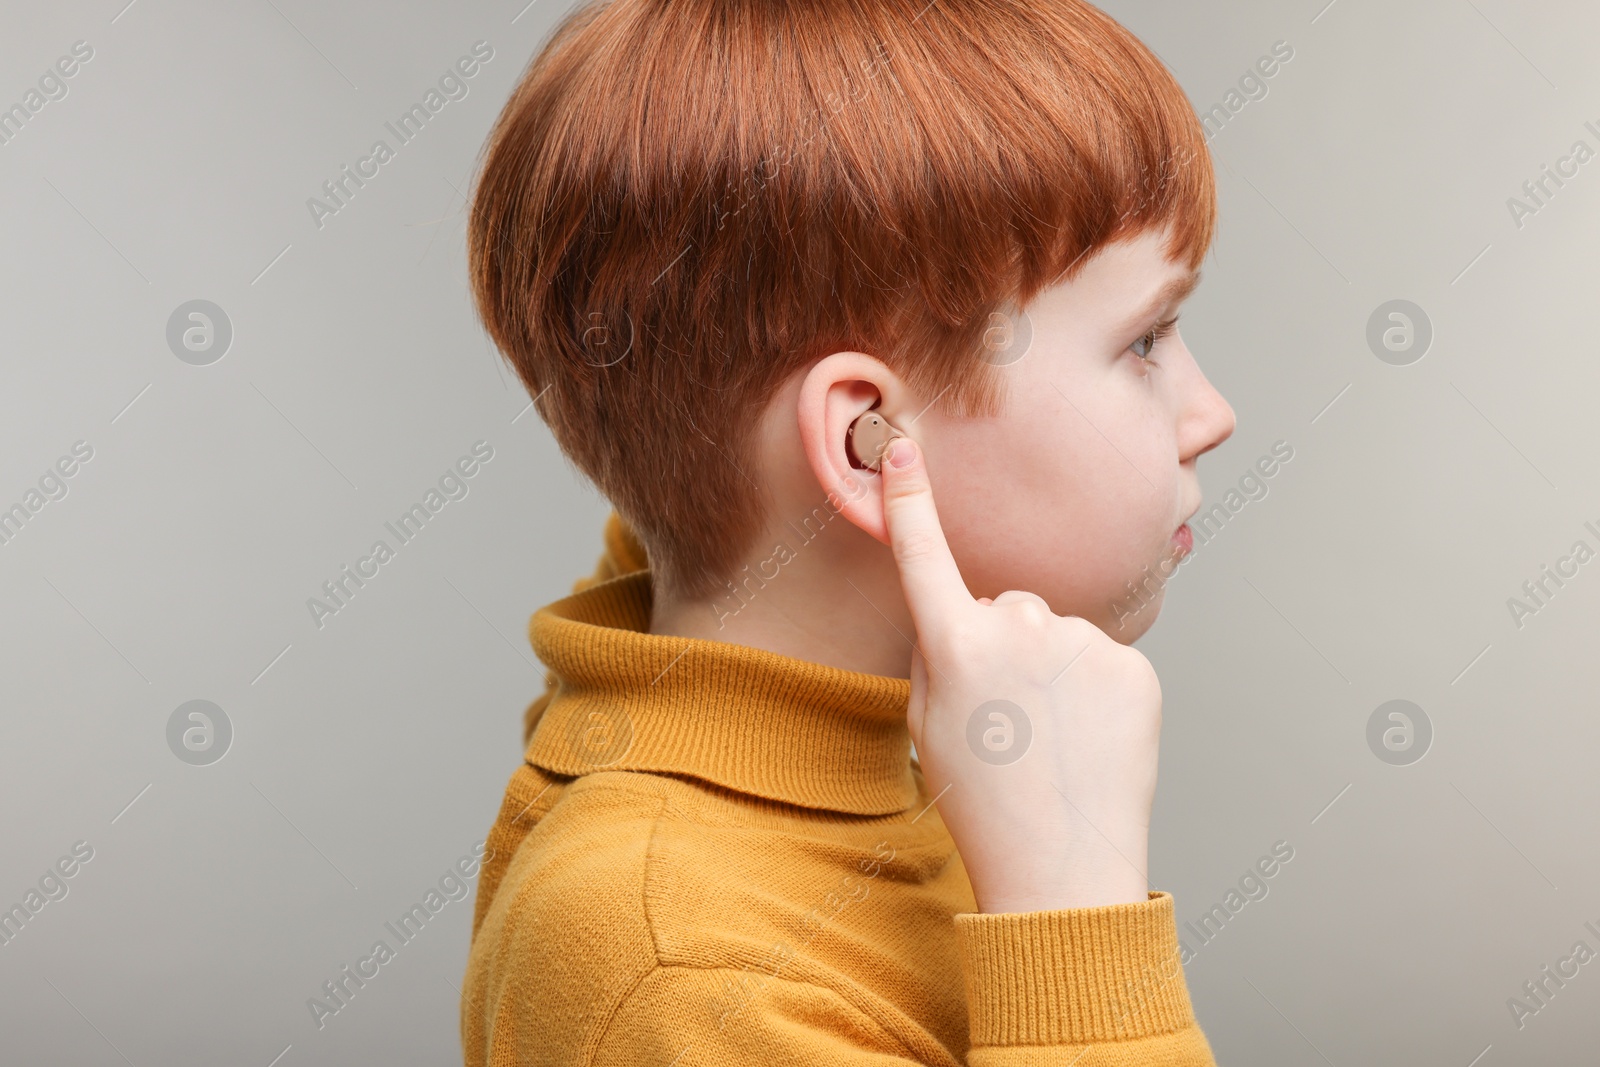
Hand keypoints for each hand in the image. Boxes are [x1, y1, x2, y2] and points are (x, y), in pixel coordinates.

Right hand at [878, 436, 1161, 912]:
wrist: (1060, 868)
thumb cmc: (981, 802)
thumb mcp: (927, 725)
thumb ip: (938, 653)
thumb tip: (966, 613)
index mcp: (955, 646)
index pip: (924, 555)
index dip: (908, 498)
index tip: (901, 443)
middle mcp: (1019, 629)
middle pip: (1007, 607)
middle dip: (1004, 646)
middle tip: (1006, 719)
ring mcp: (1082, 645)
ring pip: (1057, 635)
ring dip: (1051, 669)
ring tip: (1050, 738)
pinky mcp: (1133, 666)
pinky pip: (1101, 657)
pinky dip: (1094, 688)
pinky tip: (1087, 737)